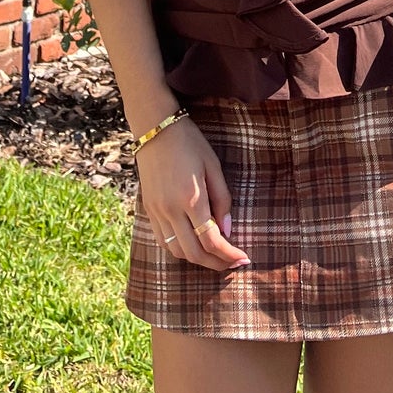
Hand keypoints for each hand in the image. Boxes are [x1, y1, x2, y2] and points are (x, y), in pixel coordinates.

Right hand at [136, 115, 250, 270]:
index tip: (243, 258)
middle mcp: (171, 210)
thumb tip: (227, 231)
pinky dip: (180, 249)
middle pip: (194, 253)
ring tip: (215, 256)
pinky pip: (164, 241)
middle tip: (233, 263)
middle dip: (216, 263)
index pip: (211, 241)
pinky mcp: (148, 210)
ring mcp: (157, 212)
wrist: (154, 128)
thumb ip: (222, 199)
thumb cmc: (189, 143)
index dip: (229, 255)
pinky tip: (193, 244)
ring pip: (177, 251)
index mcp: (191, 199)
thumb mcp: (213, 166)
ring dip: (197, 259)